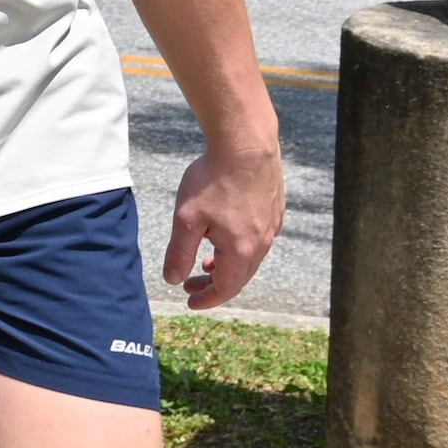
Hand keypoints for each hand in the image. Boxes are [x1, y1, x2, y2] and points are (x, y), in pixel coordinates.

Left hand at [164, 137, 284, 308]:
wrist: (246, 145)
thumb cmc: (214, 180)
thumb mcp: (187, 218)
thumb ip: (179, 252)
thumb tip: (173, 279)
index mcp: (241, 250)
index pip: (226, 287)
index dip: (208, 298)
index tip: (190, 302)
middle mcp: (261, 242)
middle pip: (239, 276)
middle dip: (214, 284)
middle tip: (190, 286)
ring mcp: (271, 226)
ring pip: (249, 257)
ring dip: (227, 266)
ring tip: (206, 264)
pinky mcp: (274, 210)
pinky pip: (257, 239)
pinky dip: (239, 248)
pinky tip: (225, 236)